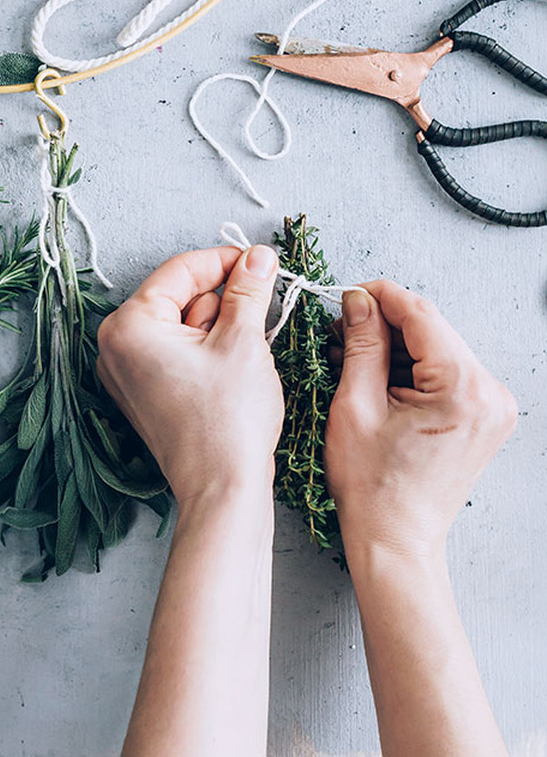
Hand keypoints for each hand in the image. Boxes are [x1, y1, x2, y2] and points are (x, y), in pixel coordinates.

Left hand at [97, 245, 283, 506]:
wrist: (223, 490)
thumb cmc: (228, 421)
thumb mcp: (243, 341)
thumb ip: (248, 289)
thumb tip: (258, 256)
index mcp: (129, 326)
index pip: (180, 271)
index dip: (226, 261)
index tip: (261, 260)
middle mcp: (115, 346)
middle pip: (178, 296)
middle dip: (222, 300)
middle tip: (258, 316)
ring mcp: (126, 372)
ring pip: (180, 324)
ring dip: (217, 327)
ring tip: (243, 356)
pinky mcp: (142, 393)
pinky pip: (174, 351)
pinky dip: (205, 349)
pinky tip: (229, 369)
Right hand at [324, 280, 517, 559]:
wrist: (396, 541)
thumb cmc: (373, 487)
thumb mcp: (355, 405)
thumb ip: (361, 343)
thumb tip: (358, 300)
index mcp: (462, 388)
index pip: (420, 314)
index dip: (379, 296)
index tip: (347, 293)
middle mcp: (489, 392)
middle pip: (432, 329)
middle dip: (385, 324)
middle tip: (341, 329)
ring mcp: (492, 406)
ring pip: (438, 349)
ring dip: (397, 346)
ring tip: (352, 357)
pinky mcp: (484, 416)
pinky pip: (447, 372)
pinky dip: (413, 368)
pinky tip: (378, 377)